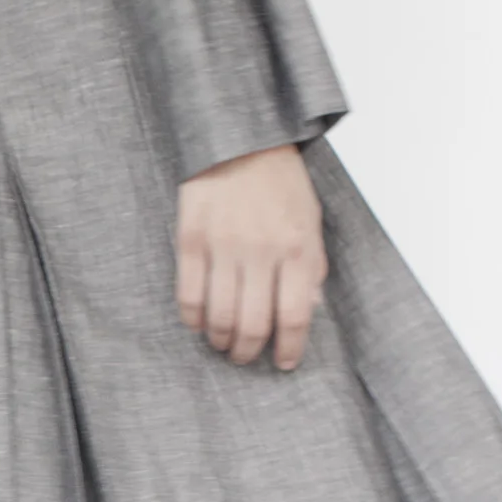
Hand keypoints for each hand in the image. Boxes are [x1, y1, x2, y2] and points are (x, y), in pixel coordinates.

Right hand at [175, 143, 327, 370]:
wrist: (240, 139)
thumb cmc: (279, 182)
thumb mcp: (311, 220)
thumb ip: (312, 266)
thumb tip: (308, 310)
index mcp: (298, 248)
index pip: (294, 316)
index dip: (288, 348)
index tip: (283, 362)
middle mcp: (262, 251)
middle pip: (254, 323)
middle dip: (249, 351)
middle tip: (245, 356)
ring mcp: (224, 246)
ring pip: (220, 316)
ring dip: (221, 340)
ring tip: (222, 344)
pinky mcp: (191, 240)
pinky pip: (189, 295)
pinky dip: (193, 319)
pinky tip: (199, 324)